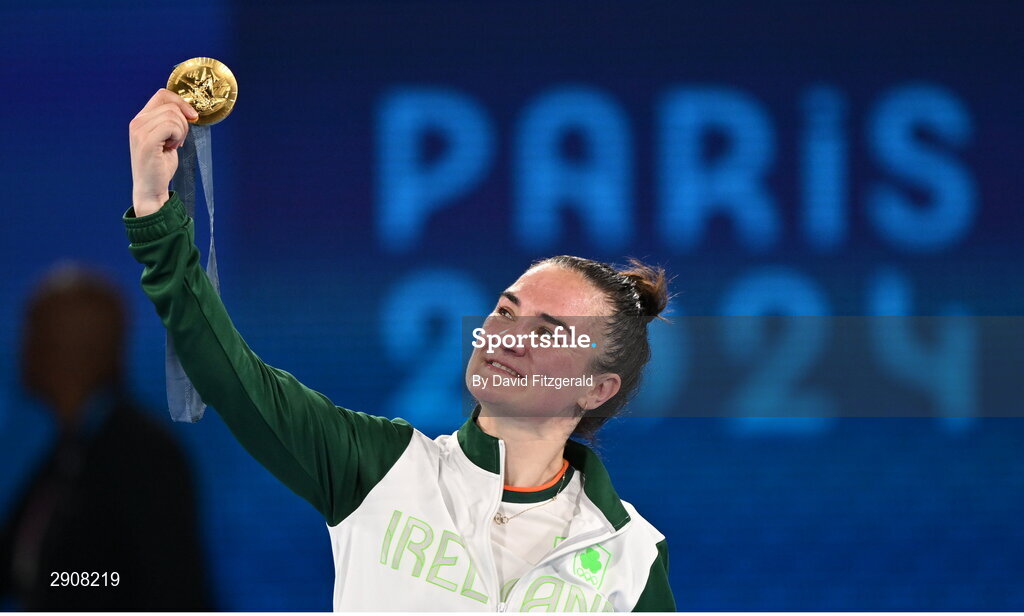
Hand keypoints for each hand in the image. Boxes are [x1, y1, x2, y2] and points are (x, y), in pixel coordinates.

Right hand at [129, 89, 198, 216]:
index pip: (162, 95)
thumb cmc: (160, 165)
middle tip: (177, 140)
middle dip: (183, 123)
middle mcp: (137, 122)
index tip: (192, 117)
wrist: (151, 188)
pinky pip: (172, 126)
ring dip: (181, 132)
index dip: (181, 102)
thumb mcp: (167, 139)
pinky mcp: (146, 141)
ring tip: (172, 146)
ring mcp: (139, 130)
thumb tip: (189, 111)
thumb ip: (171, 122)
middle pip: (171, 105)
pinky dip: (178, 136)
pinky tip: (171, 148)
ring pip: (173, 115)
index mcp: (141, 119)